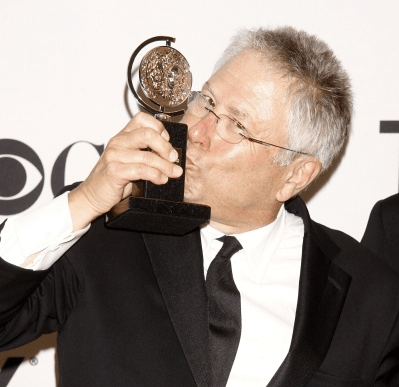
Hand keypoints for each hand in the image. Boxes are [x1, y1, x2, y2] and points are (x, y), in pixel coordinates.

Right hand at [68, 113, 182, 229]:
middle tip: (175, 158)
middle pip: (148, 134)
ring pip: (148, 156)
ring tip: (174, 173)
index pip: (142, 119)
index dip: (159, 128)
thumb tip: (171, 155)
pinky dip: (155, 175)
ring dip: (166, 166)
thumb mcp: (131, 160)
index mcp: (123, 135)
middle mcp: (118, 141)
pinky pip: (141, 170)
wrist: (93, 195)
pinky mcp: (114, 171)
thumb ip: (146, 153)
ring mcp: (114, 156)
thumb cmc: (115, 179)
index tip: (168, 142)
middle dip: (166, 147)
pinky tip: (162, 179)